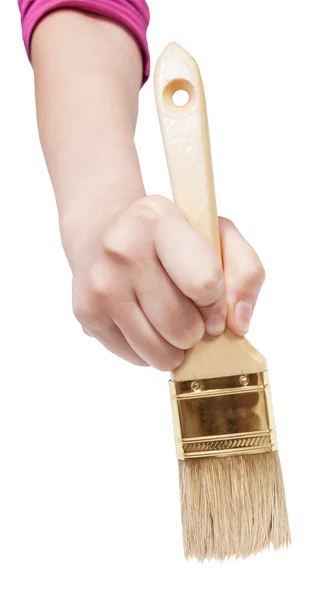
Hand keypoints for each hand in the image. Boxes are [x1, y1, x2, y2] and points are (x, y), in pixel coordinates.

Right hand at [71, 195, 264, 369]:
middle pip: (183, 326)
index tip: (210, 299)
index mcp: (158, 219)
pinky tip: (144, 322)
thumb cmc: (170, 239)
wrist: (102, 233)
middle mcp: (122, 249)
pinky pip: (136, 359)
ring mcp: (100, 284)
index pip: (205, 283)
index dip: (216, 301)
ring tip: (169, 322)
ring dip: (175, 346)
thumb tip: (238, 324)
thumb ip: (246, 272)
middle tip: (188, 312)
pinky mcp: (86, 313)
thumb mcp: (217, 236)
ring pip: (160, 352)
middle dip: (196, 329)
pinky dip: (150, 350)